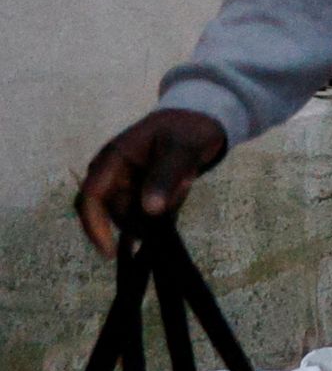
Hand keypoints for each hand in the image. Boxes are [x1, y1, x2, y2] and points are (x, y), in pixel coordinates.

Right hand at [78, 108, 228, 254]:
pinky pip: (144, 214)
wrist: (200, 119)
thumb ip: (165, 176)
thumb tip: (149, 210)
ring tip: (183, 183)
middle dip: (142, 218)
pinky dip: (160, 215)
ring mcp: (126, 183)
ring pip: (133, 216)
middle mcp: (112, 173)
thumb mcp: (181, 148)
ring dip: (158, 211)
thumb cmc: (187, 129)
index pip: (91, 197)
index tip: (108, 251)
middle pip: (115, 212)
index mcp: (112, 159)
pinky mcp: (140, 192)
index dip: (95, 226)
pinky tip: (175, 207)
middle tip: (176, 199)